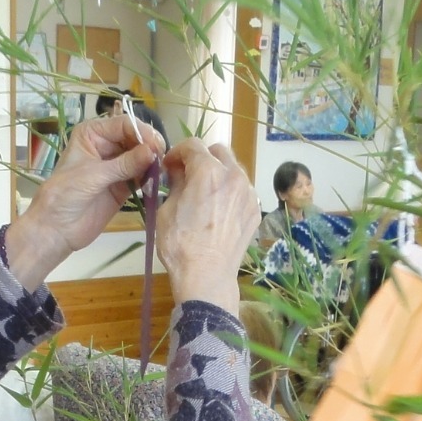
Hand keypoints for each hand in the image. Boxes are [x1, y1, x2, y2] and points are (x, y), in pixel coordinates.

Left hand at [3, 114, 163, 288]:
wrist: (57, 229)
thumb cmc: (65, 195)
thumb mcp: (94, 175)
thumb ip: (125, 164)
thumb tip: (153, 151)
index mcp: (92, 134)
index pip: (123, 124)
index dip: (141, 132)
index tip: (156, 146)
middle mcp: (105, 145)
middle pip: (136, 138)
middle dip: (149, 146)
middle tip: (161, 158)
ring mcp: (115, 166)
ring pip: (141, 157)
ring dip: (152, 162)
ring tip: (161, 170)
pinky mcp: (123, 185)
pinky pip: (141, 176)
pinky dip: (150, 177)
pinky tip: (156, 181)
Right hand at [156, 139, 256, 317]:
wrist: (206, 276)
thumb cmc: (180, 244)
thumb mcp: (167, 209)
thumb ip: (175, 182)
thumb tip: (178, 171)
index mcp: (208, 171)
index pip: (192, 145)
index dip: (176, 153)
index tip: (169, 166)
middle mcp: (233, 175)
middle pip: (218, 151)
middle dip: (201, 158)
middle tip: (188, 176)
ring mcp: (248, 193)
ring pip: (233, 169)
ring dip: (218, 173)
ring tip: (205, 193)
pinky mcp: (255, 209)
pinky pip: (242, 190)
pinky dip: (229, 191)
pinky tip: (218, 209)